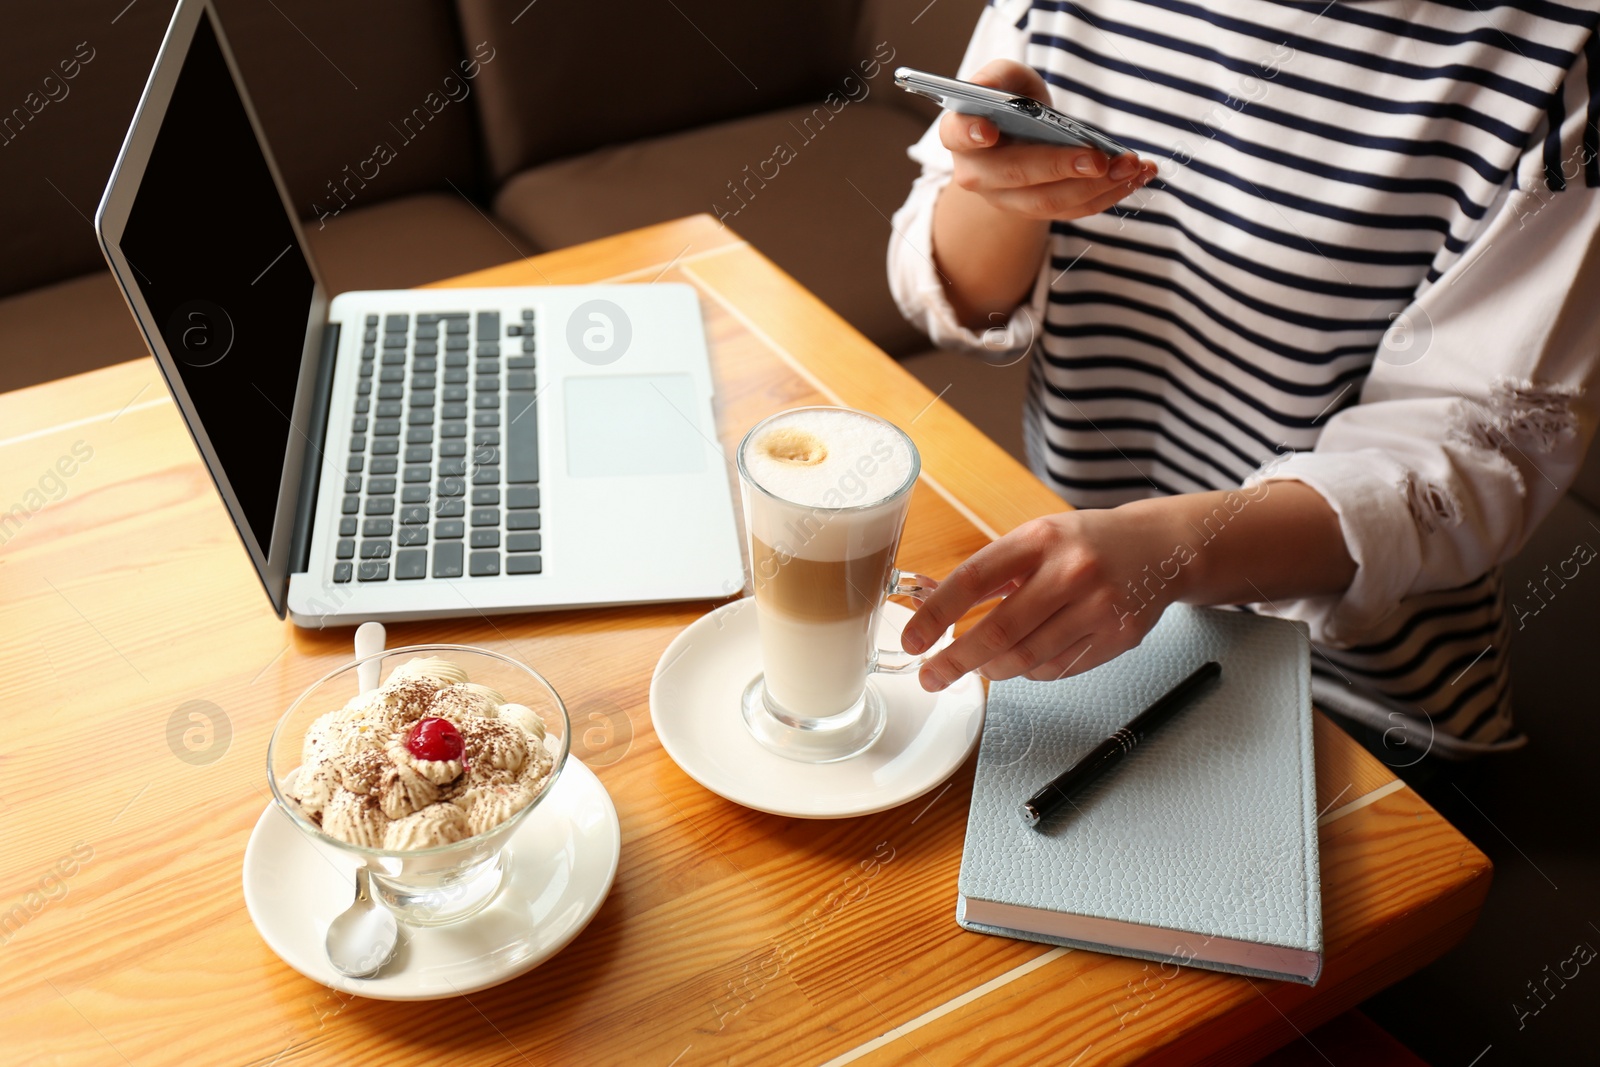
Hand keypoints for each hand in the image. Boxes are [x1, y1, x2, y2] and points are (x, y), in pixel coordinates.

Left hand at [899, 483, 1357, 692]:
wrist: (1163, 547)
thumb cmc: (1085, 543)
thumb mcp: (1034, 539)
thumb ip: (986, 573)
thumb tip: (923, 598)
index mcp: (1040, 538)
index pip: (974, 580)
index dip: (936, 615)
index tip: (912, 641)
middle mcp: (1071, 571)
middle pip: (1000, 633)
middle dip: (956, 662)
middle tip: (930, 676)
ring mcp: (1100, 608)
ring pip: (1028, 660)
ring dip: (993, 670)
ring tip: (977, 665)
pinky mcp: (1119, 638)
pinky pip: (1058, 670)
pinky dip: (1032, 671)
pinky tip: (1027, 658)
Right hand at [940, 59, 1157, 221]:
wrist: (1019, 134)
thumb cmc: (1011, 100)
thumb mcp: (1006, 78)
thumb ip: (997, 77)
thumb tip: (991, 89)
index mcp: (960, 135)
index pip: (959, 135)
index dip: (971, 133)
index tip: (989, 131)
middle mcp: (977, 174)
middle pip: (1015, 175)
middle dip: (1060, 168)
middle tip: (1100, 159)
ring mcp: (1006, 199)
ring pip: (1049, 201)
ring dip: (1096, 186)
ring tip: (1132, 165)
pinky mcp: (1037, 212)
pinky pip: (1073, 210)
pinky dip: (1108, 195)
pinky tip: (1137, 175)